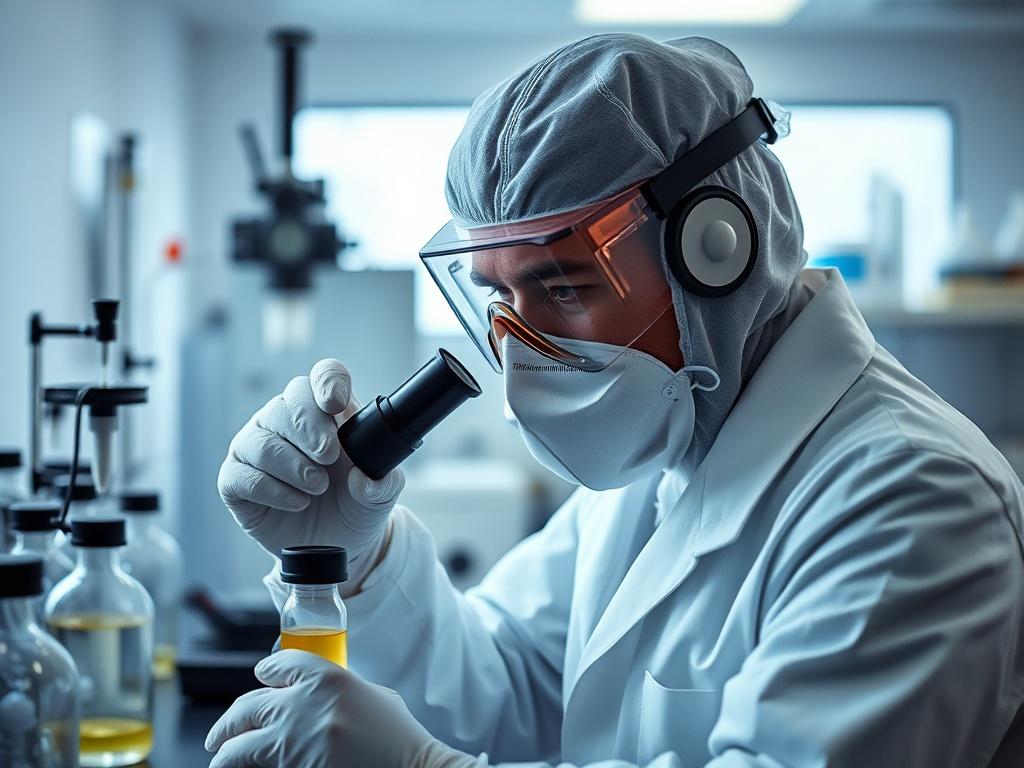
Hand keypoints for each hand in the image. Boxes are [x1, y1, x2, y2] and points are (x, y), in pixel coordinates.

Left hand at [205, 650, 435, 767]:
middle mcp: (304, 704)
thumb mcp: (370, 695)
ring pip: (240, 746)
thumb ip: (335, 689)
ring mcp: (294, 741)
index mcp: (327, 676)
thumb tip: (306, 695)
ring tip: (219, 758)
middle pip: (247, 706)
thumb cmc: (398, 736)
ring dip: (225, 753)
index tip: (259, 679)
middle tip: (220, 735)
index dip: (264, 673)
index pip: (277, 665)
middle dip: (227, 723)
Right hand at [218, 359, 404, 583]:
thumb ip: (383, 483)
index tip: (336, 404)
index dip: (327, 382)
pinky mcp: (235, 478)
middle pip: (287, 403)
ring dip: (293, 465)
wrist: (338, 544)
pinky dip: (272, 490)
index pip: (324, 376)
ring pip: (261, 440)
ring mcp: (256, 446)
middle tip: (329, 456)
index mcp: (327, 411)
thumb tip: (362, 479)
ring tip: (316, 487)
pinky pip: (242, 474)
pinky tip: (297, 502)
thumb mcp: (382, 494)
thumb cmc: (357, 504)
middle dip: (309, 428)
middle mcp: (287, 420)